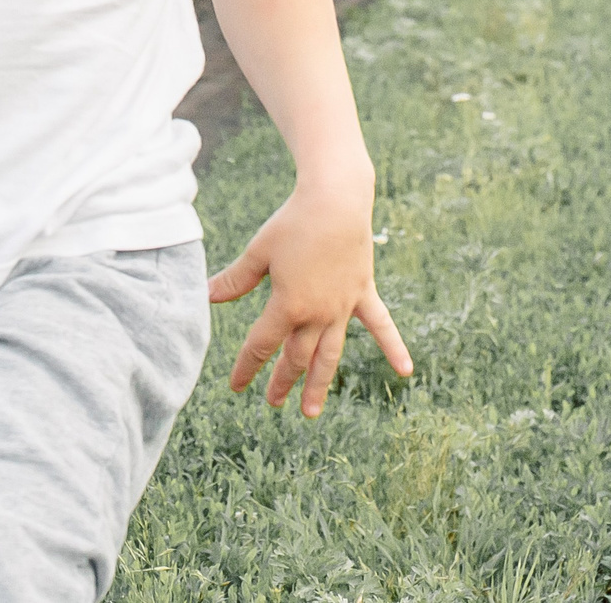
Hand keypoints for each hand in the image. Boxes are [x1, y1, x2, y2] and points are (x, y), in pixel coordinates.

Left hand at [208, 174, 411, 415]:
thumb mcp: (258, 252)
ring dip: (319, 383)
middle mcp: (318, 314)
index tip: (236, 386)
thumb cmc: (292, 223)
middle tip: (271, 402)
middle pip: (296, 357)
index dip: (246, 367)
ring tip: (310, 412)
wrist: (335, 199)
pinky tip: (405, 371)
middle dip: (282, 381)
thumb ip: (234, 280)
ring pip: (329, 354)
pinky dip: (393, 347)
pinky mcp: (363, 293)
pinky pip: (380, 326)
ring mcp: (344, 306)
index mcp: (288, 306)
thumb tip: (206, 296)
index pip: (262, 344)